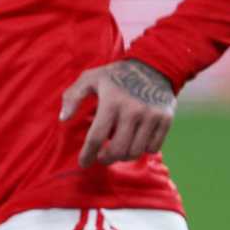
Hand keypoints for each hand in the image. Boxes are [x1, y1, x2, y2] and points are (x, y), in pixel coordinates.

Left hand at [59, 59, 175, 167]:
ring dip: (124, 156)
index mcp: (112, 102)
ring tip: (117, 149)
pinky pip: (154, 148)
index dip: (88, 154)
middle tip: (101, 157)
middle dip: (106, 159)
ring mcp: (151, 116)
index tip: (84, 163)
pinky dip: (143, 150)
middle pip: (118, 150)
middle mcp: (133, 110)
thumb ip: (73, 96)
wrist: (153, 65)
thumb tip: (63, 119)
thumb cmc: (116, 74)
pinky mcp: (165, 120)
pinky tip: (135, 141)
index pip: (97, 137)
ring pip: (136, 152)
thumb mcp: (90, 78)